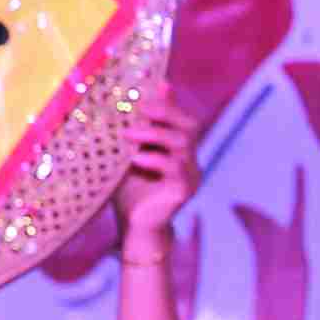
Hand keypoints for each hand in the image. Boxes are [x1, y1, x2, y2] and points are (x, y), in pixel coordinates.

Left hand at [116, 87, 202, 257]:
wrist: (134, 226)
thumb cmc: (130, 188)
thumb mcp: (130, 152)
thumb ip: (138, 127)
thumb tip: (135, 102)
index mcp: (180, 149)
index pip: (182, 118)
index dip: (168, 104)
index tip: (145, 94)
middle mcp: (190, 160)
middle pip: (190, 126)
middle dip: (165, 113)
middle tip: (141, 109)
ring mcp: (191, 175)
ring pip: (183, 144)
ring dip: (155, 134)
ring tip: (129, 134)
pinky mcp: (185, 190)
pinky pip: (176, 168)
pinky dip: (155, 159)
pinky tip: (136, 159)